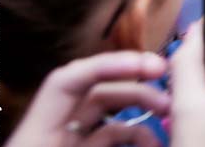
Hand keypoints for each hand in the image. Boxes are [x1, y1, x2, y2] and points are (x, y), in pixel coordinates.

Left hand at [6, 51, 169, 146]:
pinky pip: (107, 135)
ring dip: (141, 107)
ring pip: (107, 113)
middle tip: (168, 82)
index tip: (148, 65)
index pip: (68, 80)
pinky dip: (134, 133)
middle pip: (96, 91)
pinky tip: (155, 140)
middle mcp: (51, 131)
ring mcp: (65, 142)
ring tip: (168, 110)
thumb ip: (109, 139)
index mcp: (36, 134)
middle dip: (136, 83)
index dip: (108, 65)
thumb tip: (155, 136)